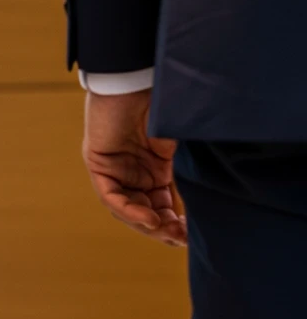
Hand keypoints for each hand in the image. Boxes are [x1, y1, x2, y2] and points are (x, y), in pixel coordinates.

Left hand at [83, 90, 186, 246]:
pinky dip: (128, 209)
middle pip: (144, 211)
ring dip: (147, 224)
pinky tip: (148, 218)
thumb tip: (221, 189)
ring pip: (127, 208)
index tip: (191, 234)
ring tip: (167, 232)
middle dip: (162, 229)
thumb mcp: (178, 141)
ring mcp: (114, 168)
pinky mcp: (98, 163)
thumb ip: (187, 165)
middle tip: (181, 239)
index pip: (160, 204)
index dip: (173, 222)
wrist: (135, 79)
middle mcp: (132, 171)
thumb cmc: (161, 101)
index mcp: (153, 167)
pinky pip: (110, 195)